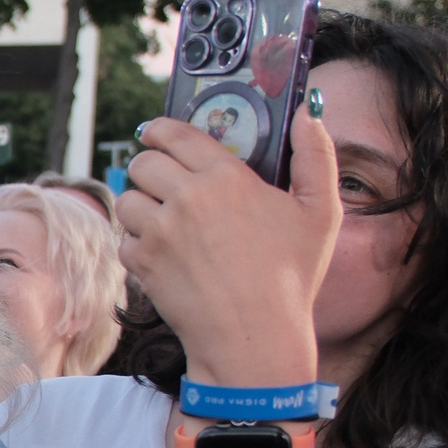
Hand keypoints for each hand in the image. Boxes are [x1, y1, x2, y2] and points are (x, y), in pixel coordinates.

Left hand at [118, 107, 337, 387]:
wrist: (254, 337)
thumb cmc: (293, 276)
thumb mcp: (322, 212)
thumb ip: (317, 155)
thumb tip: (309, 111)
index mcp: (227, 177)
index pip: (175, 134)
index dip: (160, 131)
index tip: (156, 134)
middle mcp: (187, 198)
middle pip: (141, 163)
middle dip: (149, 168)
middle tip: (163, 182)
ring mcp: (160, 231)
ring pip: (128, 200)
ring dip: (141, 207)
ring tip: (165, 222)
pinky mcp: (143, 263)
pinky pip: (125, 240)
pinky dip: (140, 246)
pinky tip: (166, 256)